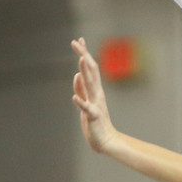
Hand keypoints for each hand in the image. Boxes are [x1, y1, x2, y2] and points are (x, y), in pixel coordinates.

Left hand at [72, 38, 119, 154]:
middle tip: (77, 42)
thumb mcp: (87, 102)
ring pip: (91, 85)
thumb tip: (77, 73)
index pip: (89, 68)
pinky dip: (81, 102)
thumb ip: (82, 88)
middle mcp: (97, 94)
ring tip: (80, 60)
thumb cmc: (96, 122)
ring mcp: (96, 104)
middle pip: (91, 71)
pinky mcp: (94, 117)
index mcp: (95, 90)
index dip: (84, 54)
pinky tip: (74, 97)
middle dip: (84, 56)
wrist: (106, 141)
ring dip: (85, 72)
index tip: (79, 40)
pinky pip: (87, 108)